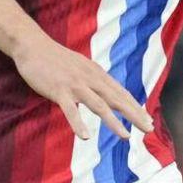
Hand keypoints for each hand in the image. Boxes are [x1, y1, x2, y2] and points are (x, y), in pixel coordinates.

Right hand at [13, 32, 152, 140]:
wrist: (33, 45)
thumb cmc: (56, 58)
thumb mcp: (81, 66)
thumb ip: (94, 78)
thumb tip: (106, 90)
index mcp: (97, 74)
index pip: (121, 93)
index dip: (135, 107)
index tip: (148, 119)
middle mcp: (90, 79)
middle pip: (116, 99)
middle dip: (134, 114)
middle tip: (149, 128)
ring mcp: (75, 85)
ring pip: (98, 105)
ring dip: (113, 122)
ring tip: (125, 136)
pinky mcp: (59, 91)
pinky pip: (70, 110)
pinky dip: (78, 123)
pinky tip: (85, 137)